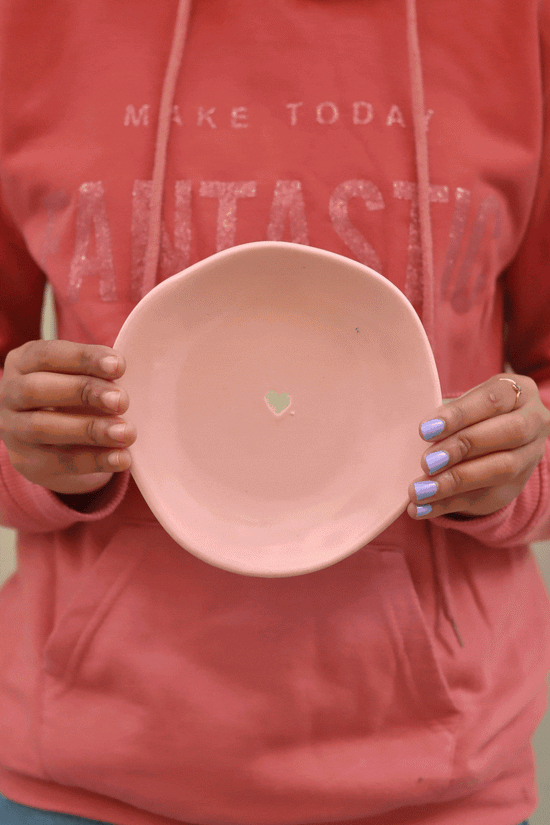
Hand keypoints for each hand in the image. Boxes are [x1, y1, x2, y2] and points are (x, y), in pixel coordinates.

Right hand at [0, 340, 135, 494]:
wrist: (53, 444)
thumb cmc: (71, 398)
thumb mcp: (77, 377)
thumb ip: (96, 374)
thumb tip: (123, 371)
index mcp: (23, 362)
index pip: (47, 355)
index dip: (83, 358)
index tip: (119, 366)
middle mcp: (9, 394)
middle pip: (37, 389)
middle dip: (84, 392)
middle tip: (122, 401)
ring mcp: (13, 429)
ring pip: (43, 428)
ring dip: (90, 430)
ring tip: (126, 432)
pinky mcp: (27, 462)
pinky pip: (59, 461)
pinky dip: (95, 460)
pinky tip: (122, 458)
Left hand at [408, 373, 549, 518]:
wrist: (490, 439)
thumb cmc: (471, 414)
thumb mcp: (463, 404)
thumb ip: (448, 415)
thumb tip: (425, 433)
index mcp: (520, 392)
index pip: (493, 400)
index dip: (459, 415)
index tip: (425, 430)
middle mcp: (535, 422)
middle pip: (508, 433)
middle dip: (462, 448)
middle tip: (426, 462)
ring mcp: (529, 457)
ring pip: (500, 469)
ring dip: (454, 482)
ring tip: (418, 491)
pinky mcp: (515, 487)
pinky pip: (483, 498)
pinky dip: (446, 505)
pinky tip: (419, 509)